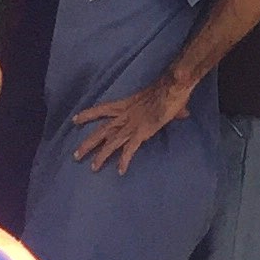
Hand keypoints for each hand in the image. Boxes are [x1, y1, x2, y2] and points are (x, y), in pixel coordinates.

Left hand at [69, 79, 185, 175]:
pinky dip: (124, 160)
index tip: (75, 120)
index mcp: (126, 105)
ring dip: (101, 156)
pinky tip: (120, 171)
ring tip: (93, 168)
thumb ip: (169, 109)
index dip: (88, 115)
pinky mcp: (140, 133)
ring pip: (111, 142)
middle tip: (76, 156)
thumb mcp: (163, 99)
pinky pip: (130, 149)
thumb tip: (184, 112)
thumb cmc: (169, 90)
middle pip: (101, 131)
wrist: (171, 88)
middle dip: (88, 143)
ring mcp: (132, 125)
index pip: (102, 109)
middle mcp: (125, 116)